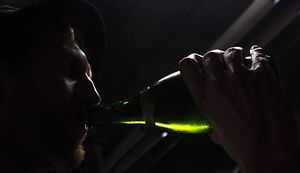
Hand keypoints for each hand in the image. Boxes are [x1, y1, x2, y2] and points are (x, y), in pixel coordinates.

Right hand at [178, 46, 299, 172]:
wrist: (270, 152)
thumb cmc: (243, 147)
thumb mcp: (219, 134)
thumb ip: (214, 126)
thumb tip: (213, 131)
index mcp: (203, 97)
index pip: (187, 65)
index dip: (191, 60)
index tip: (196, 61)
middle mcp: (218, 83)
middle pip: (210, 56)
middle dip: (214, 57)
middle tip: (220, 61)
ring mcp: (240, 77)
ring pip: (232, 53)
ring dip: (234, 54)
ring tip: (239, 57)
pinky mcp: (262, 75)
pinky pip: (257, 55)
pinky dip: (257, 53)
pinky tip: (256, 53)